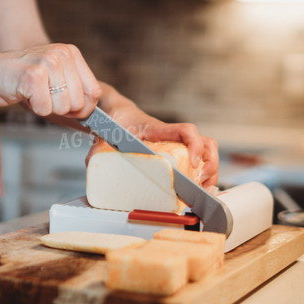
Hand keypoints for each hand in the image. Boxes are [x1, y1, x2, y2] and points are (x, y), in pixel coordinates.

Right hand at [0, 44, 101, 117]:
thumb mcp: (55, 79)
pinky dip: (34, 108)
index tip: (68, 108)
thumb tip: (94, 114)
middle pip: (79, 103)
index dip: (83, 108)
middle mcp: (62, 53)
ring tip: (33, 92)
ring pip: (63, 107)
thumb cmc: (21, 80)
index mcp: (71, 53)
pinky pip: (45, 108)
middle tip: (43, 96)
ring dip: (46, 107)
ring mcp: (48, 62)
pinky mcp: (34, 75)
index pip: (95, 91)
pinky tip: (24, 94)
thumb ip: (76, 91)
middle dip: (61, 108)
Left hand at [102, 108, 219, 187]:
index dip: (194, 145)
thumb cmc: (115, 122)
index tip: (192, 162)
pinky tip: (199, 189)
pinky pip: (199, 160)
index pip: (186, 130)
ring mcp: (177, 144)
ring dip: (210, 172)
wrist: (116, 113)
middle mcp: (173, 137)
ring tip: (204, 191)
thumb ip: (97, 151)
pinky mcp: (177, 153)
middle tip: (202, 184)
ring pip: (207, 152)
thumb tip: (92, 164)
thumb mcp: (105, 136)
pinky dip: (204, 174)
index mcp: (158, 129)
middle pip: (207, 144)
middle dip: (210, 165)